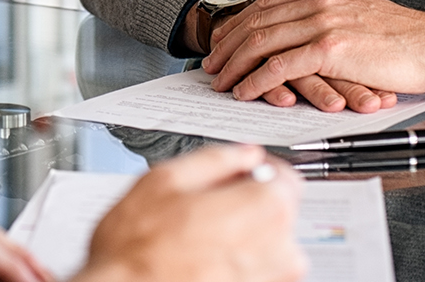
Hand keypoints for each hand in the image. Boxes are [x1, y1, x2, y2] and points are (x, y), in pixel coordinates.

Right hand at [78, 144, 304, 281]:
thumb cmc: (137, 249)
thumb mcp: (165, 179)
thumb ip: (215, 160)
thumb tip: (242, 155)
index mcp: (263, 208)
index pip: (286, 177)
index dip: (258, 170)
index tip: (241, 172)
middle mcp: (278, 248)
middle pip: (277, 212)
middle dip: (248, 204)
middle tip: (206, 207)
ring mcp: (269, 279)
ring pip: (266, 245)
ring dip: (242, 236)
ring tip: (199, 239)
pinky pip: (255, 272)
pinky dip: (234, 264)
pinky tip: (201, 261)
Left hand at [201, 0, 424, 110]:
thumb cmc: (404, 41)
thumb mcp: (358, 19)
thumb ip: (328, 22)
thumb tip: (303, 38)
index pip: (266, 6)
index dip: (237, 25)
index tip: (221, 42)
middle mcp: (318, 1)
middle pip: (256, 21)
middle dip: (227, 45)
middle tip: (210, 66)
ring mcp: (323, 22)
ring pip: (261, 41)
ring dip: (235, 64)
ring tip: (219, 82)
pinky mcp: (331, 48)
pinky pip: (280, 66)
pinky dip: (256, 80)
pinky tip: (245, 92)